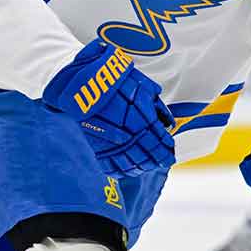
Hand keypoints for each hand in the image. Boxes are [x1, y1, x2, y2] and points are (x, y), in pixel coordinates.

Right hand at [43, 38, 174, 176]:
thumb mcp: (141, 85)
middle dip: (156, 159)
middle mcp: (127, 132)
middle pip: (146, 154)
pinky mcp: (94, 146)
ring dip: (140, 166)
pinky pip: (109, 166)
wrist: (80, 79)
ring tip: (147, 166)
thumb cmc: (113, 80)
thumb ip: (156, 105)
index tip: (170, 154)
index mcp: (141, 117)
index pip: (159, 140)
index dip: (166, 150)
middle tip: (163, 162)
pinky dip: (120, 171)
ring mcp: (110, 141)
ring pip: (129, 162)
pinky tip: (127, 170)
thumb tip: (168, 123)